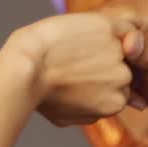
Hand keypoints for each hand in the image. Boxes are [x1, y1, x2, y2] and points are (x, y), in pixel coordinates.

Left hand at [3, 10, 142, 126]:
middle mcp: (121, 78)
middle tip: (76, 62)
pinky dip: (104, 28)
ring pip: (118, 46)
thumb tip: (99, 111)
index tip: (82, 76)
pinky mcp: (107, 28)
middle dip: (103, 64)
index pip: (119, 88)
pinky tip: (85, 32)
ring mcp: (115, 52)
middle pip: (120, 68)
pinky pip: (118, 26)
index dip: (100, 81)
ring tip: (73, 47)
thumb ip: (91, 114)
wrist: (26, 68)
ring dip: (102, 45)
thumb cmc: (40, 95)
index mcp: (115, 102)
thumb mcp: (68, 117)